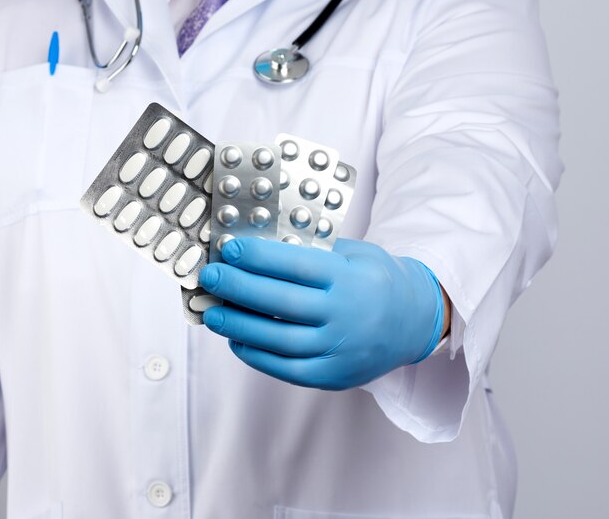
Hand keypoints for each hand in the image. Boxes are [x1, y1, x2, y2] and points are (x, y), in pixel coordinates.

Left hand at [199, 237, 444, 389]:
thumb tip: (262, 253)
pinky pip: (287, 369)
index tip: (230, 248)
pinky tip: (237, 340)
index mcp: (350, 278)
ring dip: (238, 324)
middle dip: (238, 287)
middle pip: (281, 302)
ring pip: (278, 338)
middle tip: (210, 276)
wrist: (415, 322)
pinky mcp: (334, 376)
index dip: (258, 257)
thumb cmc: (378, 282)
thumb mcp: (357, 255)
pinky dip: (257, 355)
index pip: (296, 265)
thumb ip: (316, 254)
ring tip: (212, 311)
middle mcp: (345, 314)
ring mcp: (339, 349)